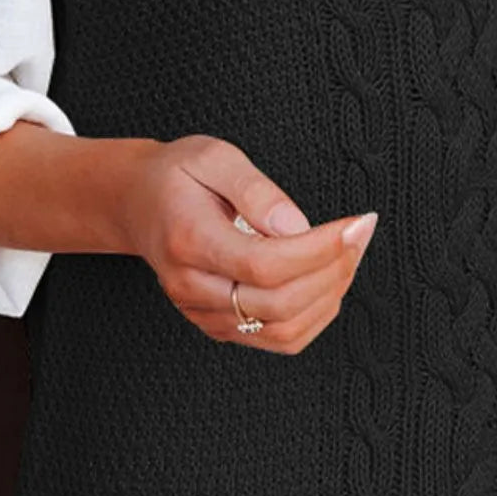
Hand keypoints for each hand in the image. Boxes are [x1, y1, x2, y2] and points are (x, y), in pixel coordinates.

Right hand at [116, 132, 377, 353]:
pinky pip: (276, 339)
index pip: (264, 264)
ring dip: (329, 296)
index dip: (319, 250)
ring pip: (282, 330)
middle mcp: (191, 286)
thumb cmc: (176, 175)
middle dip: (333, 270)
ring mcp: (202, 313)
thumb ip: (255, 189)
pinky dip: (315, 316)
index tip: (357, 223)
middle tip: (360, 233)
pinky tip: (329, 281)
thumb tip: (298, 227)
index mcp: (188, 240)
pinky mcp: (218, 326)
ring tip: (350, 253)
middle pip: (278, 303)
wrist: (136, 203)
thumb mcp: (213, 157)